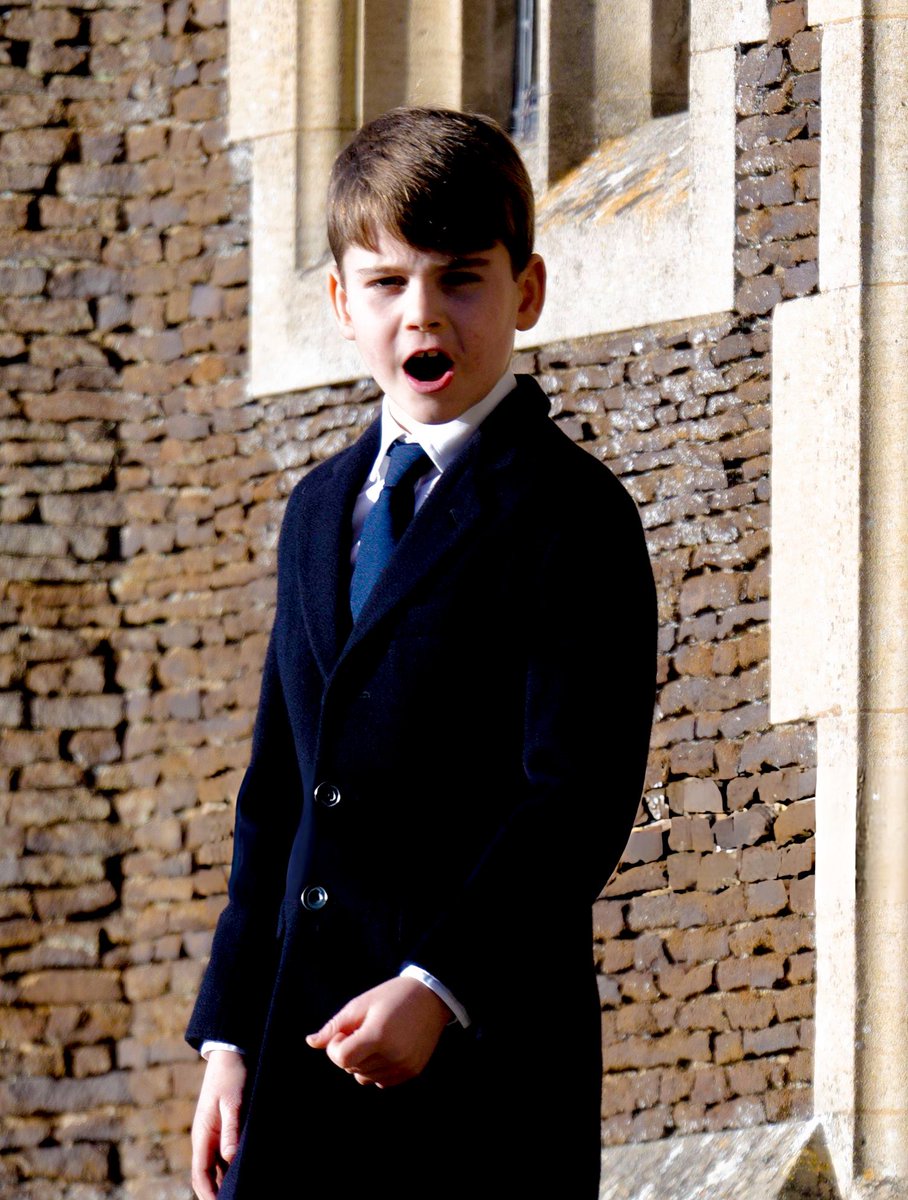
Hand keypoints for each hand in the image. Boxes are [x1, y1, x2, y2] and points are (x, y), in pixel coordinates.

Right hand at [191, 1049, 246, 1199]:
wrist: (231, 1052)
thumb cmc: (232, 1076)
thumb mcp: (233, 1102)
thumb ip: (231, 1130)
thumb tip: (229, 1159)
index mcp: (202, 1135)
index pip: (200, 1175)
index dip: (208, 1195)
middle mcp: (204, 1138)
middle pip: (206, 1176)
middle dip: (216, 1193)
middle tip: (234, 1199)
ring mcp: (212, 1134)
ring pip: (215, 1167)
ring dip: (224, 1181)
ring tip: (240, 1190)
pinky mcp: (223, 1127)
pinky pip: (223, 1154)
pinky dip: (230, 1167)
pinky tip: (244, 1171)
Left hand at [306, 976, 449, 1087]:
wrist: (432, 997)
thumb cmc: (392, 995)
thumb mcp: (361, 1003)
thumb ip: (335, 1026)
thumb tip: (310, 1042)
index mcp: (378, 1036)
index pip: (341, 1058)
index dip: (335, 1046)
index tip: (345, 1031)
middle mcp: (393, 1056)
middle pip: (350, 1068)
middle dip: (347, 1051)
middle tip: (362, 1029)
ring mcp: (404, 1067)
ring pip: (363, 1077)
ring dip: (361, 1061)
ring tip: (374, 1038)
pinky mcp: (411, 1072)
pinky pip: (380, 1081)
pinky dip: (375, 1069)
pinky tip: (384, 1049)